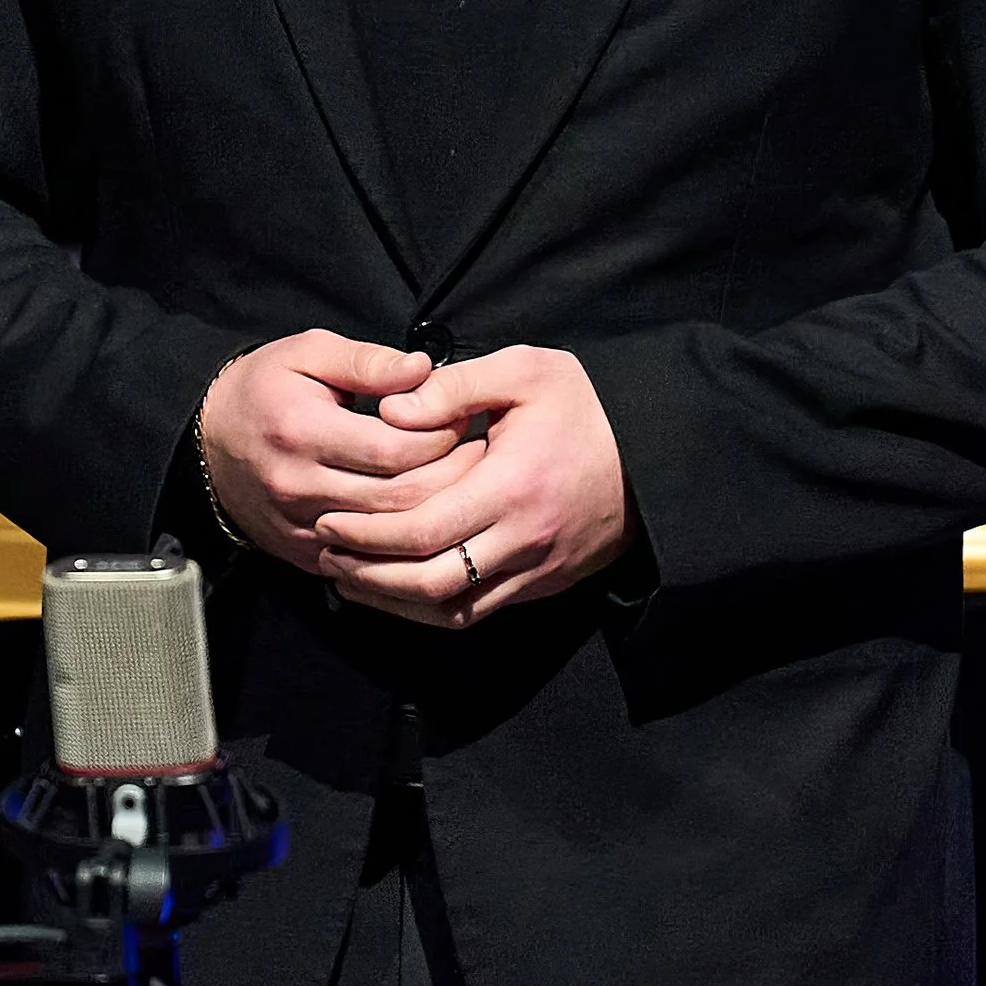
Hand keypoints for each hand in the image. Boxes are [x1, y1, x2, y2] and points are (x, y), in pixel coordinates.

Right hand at [198, 332, 477, 573]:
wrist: (205, 443)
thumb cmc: (263, 389)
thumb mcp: (308, 353)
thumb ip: (367, 362)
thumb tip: (423, 369)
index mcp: (302, 431)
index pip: (395, 449)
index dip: (441, 435)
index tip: (465, 417)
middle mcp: (300, 485)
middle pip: (400, 498)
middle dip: (452, 476)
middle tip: (481, 454)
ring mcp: (301, 526)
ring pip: (390, 534)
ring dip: (436, 512)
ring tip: (467, 483)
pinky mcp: (305, 554)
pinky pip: (369, 560)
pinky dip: (404, 544)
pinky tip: (431, 519)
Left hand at [313, 343, 627, 628]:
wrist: (657, 456)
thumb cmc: (588, 407)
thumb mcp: (526, 372)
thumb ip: (453, 386)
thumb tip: (390, 412)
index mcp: (511, 485)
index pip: (421, 529)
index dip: (365, 533)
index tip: (327, 520)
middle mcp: (523, 539)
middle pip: (428, 581)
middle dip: (367, 573)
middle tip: (327, 553)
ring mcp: (536, 570)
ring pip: (451, 610)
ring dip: (392, 602)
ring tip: (349, 578)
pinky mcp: (544, 585)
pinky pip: (479, 613)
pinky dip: (431, 610)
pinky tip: (399, 592)